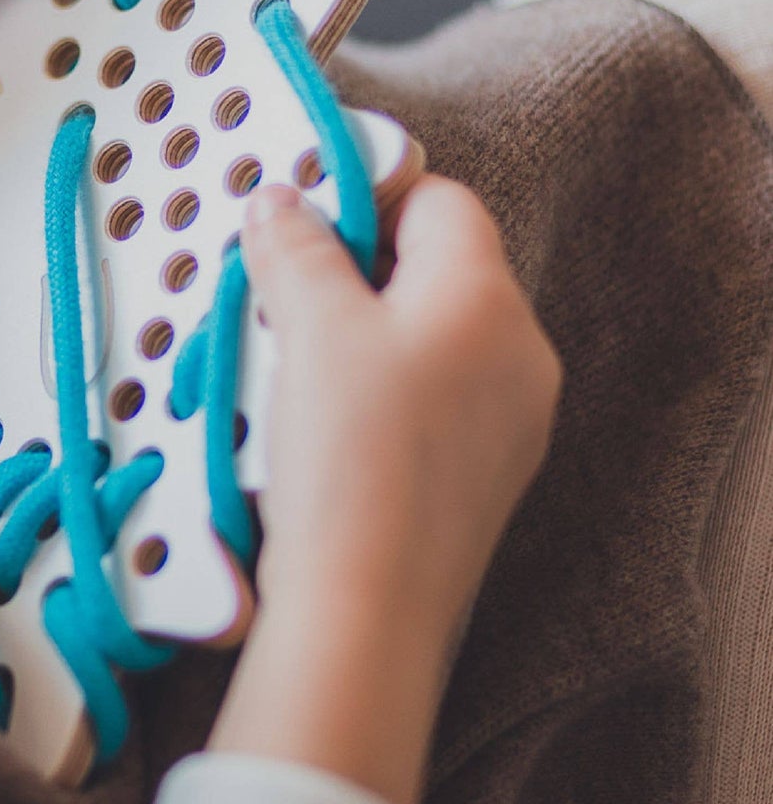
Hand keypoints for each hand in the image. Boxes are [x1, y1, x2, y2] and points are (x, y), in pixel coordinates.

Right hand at [210, 177, 560, 803]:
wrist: (366, 607)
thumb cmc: (348, 455)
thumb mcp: (310, 329)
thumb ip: (298, 248)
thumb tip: (283, 201)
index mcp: (487, 298)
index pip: (438, 200)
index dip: (367, 196)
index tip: (300, 220)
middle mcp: (520, 353)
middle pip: (437, 271)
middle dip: (356, 272)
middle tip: (282, 300)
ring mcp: (511, 423)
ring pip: (431, 339)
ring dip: (363, 335)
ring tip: (294, 370)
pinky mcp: (485, 478)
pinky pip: (434, 403)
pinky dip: (381, 394)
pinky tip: (327, 429)